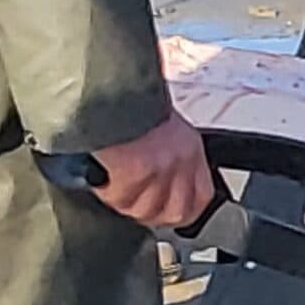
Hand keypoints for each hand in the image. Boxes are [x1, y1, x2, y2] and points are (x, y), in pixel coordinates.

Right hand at [88, 113, 214, 229]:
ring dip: (125, 202)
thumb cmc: (132, 104)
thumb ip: (169, 157)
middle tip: (134, 201)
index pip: (202, 197)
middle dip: (153, 213)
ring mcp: (160, 172)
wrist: (110, 91)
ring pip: (144, 210)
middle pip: (175, 212)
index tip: (167, 210)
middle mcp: (181, 162)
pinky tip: (102, 177)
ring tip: (113, 184)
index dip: (184, 210)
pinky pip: (120, 199)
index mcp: (192, 148)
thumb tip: (161, 182)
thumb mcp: (164, 127)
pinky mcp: (134, 176)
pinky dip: (107, 193)